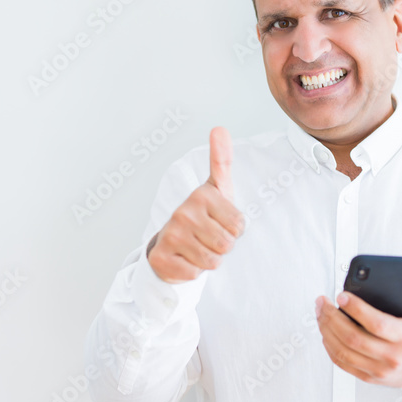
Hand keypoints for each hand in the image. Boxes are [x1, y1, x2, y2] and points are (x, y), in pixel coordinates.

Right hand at [148, 127, 244, 281]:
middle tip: (208, 238)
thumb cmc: (203, 216)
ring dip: (209, 260)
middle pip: (227, 244)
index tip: (220, 222)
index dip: (235, 230)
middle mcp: (182, 212)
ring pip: (213, 261)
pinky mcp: (162, 258)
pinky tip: (184, 260)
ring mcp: (170, 235)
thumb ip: (222, 159)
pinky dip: (193, 272)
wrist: (171, 244)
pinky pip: (195, 274)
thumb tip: (219, 127)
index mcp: (201, 195)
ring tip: (198, 248)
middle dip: (223, 247)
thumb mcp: (216, 188)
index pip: (239, 226)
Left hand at [315, 284, 401, 393]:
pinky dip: (330, 347)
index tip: (342, 296)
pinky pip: (343, 363)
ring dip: (326, 330)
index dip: (356, 309)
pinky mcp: (371, 377)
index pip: (377, 324)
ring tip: (320, 312)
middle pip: (353, 338)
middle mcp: (392, 357)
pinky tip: (326, 332)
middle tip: (323, 301)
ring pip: (343, 351)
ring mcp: (379, 370)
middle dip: (332, 317)